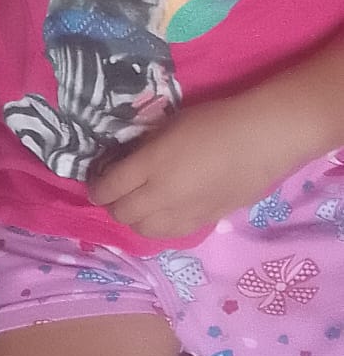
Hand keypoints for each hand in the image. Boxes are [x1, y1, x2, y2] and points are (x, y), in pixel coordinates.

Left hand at [88, 94, 303, 241]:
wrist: (259, 140)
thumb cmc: (213, 121)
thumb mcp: (167, 125)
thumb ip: (143, 147)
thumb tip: (124, 161)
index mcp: (149, 166)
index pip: (108, 188)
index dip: (97, 187)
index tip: (96, 181)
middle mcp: (161, 196)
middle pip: (122, 213)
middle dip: (112, 204)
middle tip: (115, 192)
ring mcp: (183, 213)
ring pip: (143, 230)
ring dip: (134, 219)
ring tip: (138, 205)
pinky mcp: (203, 222)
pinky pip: (170, 235)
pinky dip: (158, 227)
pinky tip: (163, 214)